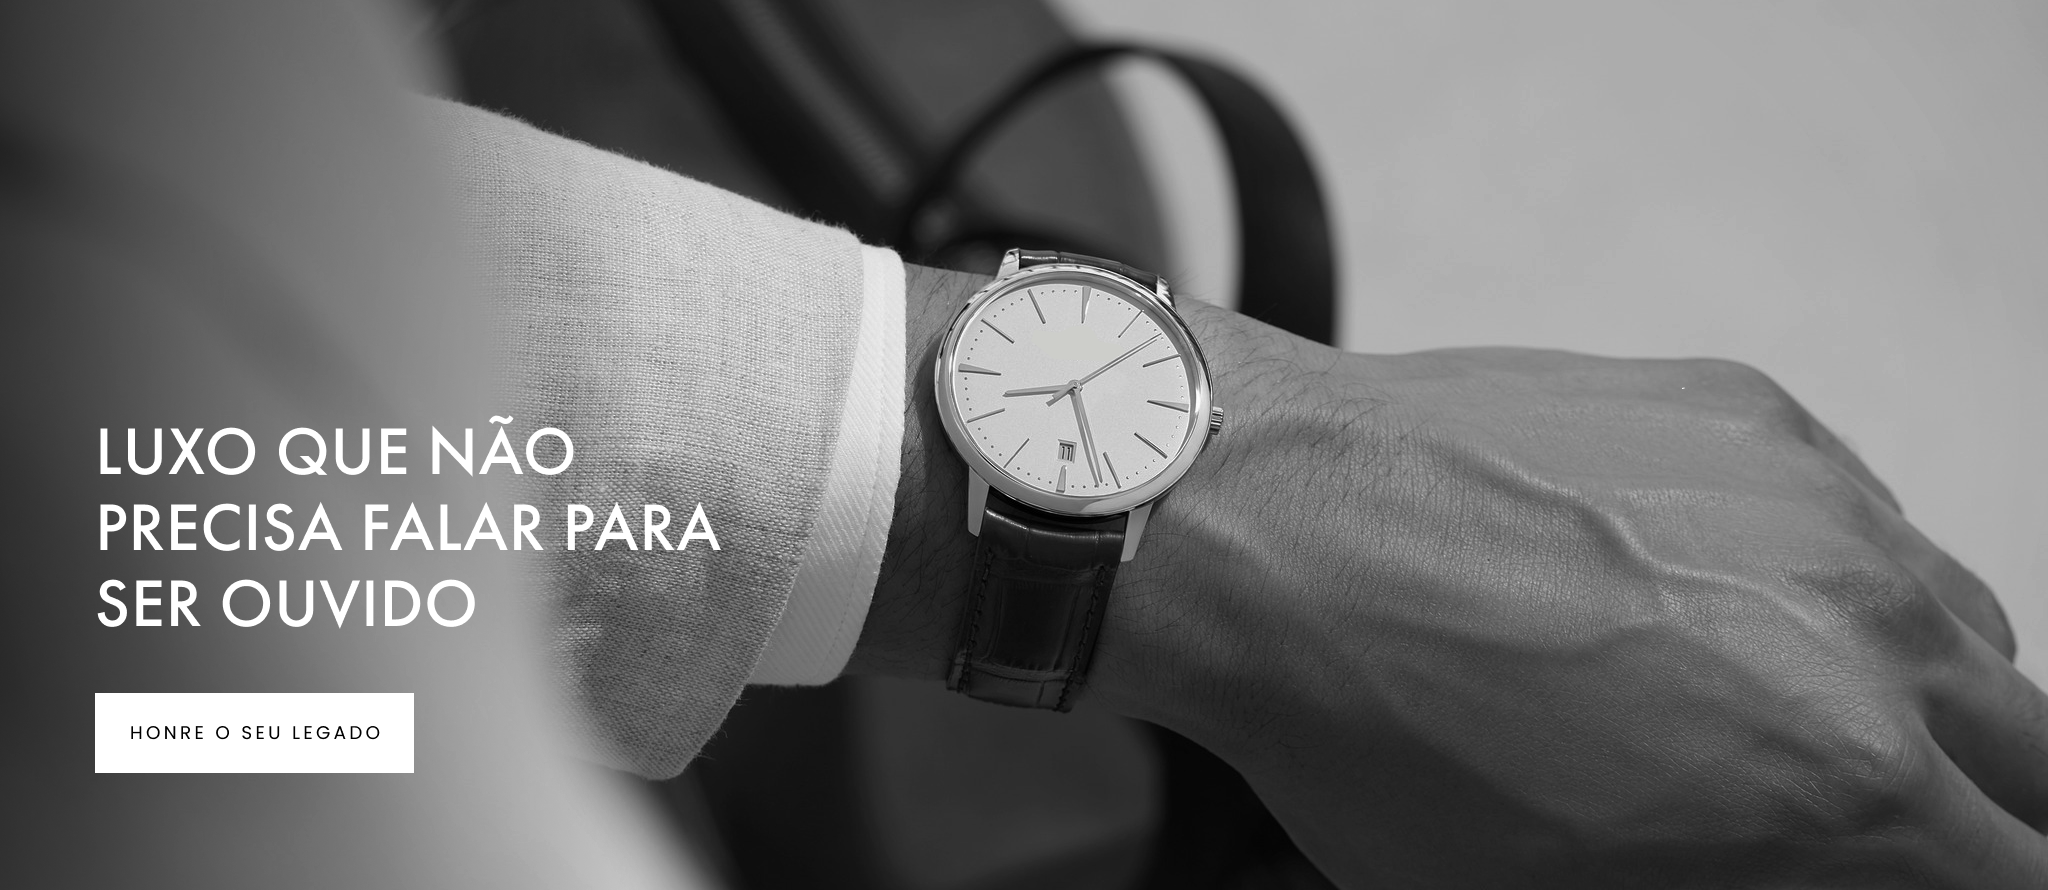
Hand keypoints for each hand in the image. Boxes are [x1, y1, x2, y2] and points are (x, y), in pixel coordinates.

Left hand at [867, 266, 2042, 887]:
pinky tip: (1716, 598)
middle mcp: (1869, 622)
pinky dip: (1830, 577)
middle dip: (1979, 803)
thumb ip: (1729, 880)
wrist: (1261, 517)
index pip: (2011, 869)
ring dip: (1921, 688)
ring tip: (1792, 713)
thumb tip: (1776, 860)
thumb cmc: (1365, 726)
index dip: (1967, 882)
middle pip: (2030, 747)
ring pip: (1964, 622)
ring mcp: (1817, 498)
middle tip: (1878, 824)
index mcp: (1838, 776)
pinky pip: (1860, 517)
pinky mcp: (1751, 412)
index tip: (1915, 878)